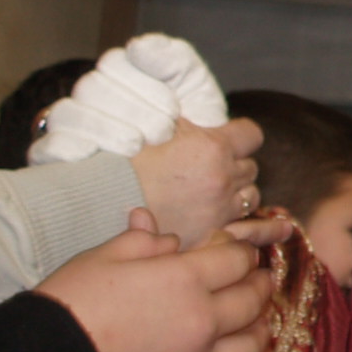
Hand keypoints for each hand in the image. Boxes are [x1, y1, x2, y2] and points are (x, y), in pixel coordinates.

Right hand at [37, 34, 229, 165]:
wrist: (192, 181)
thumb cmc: (194, 131)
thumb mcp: (196, 92)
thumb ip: (175, 60)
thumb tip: (137, 46)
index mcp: (121, 72)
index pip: (114, 63)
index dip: (144, 86)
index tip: (174, 112)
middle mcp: (89, 94)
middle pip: (91, 88)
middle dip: (132, 111)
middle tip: (162, 134)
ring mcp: (68, 125)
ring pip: (67, 114)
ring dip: (104, 129)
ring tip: (135, 147)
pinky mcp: (53, 157)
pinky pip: (45, 146)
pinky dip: (64, 147)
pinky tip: (90, 153)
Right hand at [43, 215, 267, 351]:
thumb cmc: (66, 310)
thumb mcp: (99, 260)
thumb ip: (141, 243)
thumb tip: (168, 237)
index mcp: (184, 280)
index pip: (237, 261)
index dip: (242, 254)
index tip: (240, 254)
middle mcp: (202, 324)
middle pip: (252, 302)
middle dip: (258, 288)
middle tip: (257, 283)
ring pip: (252, 350)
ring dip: (257, 333)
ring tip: (254, 326)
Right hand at [130, 119, 263, 246]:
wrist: (100, 203)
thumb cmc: (126, 162)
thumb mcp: (160, 128)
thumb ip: (190, 122)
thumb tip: (205, 116)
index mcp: (213, 147)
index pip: (252, 135)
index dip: (241, 136)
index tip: (230, 139)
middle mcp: (223, 179)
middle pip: (250, 167)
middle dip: (235, 165)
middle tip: (211, 168)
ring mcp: (219, 210)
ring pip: (250, 197)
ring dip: (237, 193)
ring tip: (212, 192)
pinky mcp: (210, 235)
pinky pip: (238, 225)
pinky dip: (229, 219)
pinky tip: (212, 214)